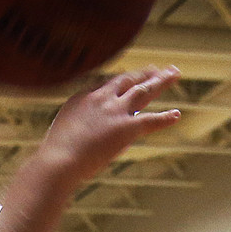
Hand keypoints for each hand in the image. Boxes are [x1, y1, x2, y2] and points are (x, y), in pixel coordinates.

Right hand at [38, 66, 182, 183]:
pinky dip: (165, 118)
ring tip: (173, 74)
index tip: (129, 78)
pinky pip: (151, 120)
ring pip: (143, 91)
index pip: (105, 84)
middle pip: (127, 81)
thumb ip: (74, 128)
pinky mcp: (126, 128)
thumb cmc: (53, 155)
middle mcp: (100, 99)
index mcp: (82, 98)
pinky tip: (176, 115)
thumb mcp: (60, 133)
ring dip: (160, 82)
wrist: (58, 162)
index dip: (120, 81)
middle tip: (157, 69)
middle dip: (143, 74)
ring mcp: (115, 112)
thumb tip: (79, 137)